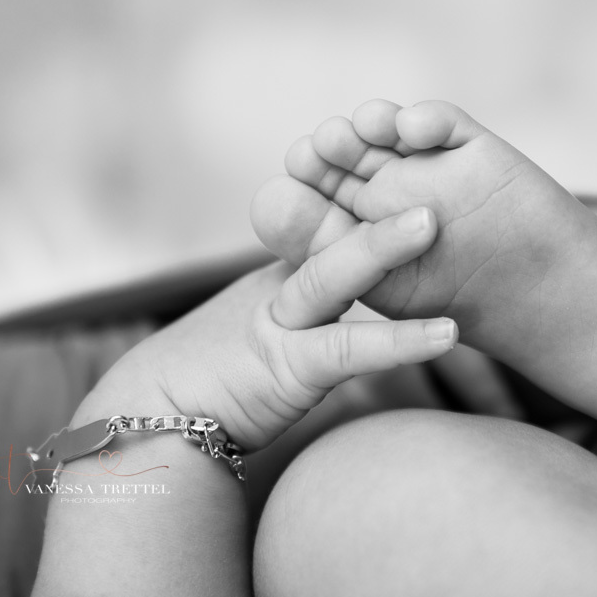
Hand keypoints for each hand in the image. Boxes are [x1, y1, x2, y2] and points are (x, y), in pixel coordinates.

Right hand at [74, 206, 457, 451]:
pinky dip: (402, 341)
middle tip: (425, 174)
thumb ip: (298, 312)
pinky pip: (351, 350)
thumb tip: (338, 301)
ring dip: (382, 248)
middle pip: (328, 236)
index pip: (327, 233)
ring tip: (434, 224)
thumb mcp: (256, 333)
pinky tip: (449, 332)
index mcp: (279, 282)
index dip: (365, 203)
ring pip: (332, 277)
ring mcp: (281, 326)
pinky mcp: (288, 369)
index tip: (404, 173)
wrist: (148, 423)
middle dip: (375, 203)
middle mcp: (279, 293)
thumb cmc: (204, 382)